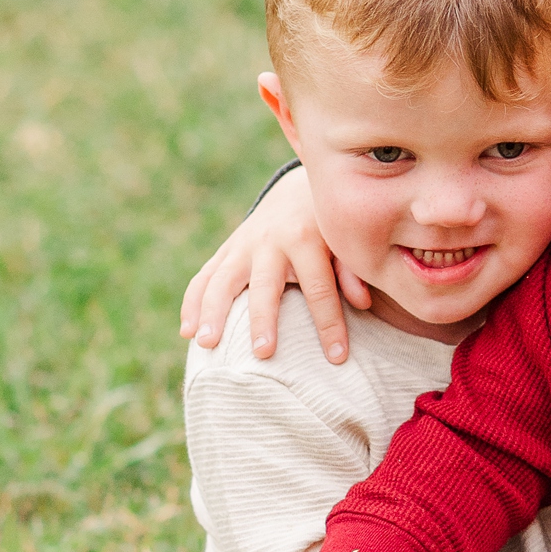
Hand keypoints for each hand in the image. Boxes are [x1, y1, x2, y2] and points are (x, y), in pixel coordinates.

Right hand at [180, 168, 369, 365]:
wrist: (297, 193)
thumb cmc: (329, 229)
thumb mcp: (345, 242)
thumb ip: (353, 271)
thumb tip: (363, 303)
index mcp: (306, 239)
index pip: (319, 288)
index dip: (330, 325)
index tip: (338, 358)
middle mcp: (270, 242)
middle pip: (265, 286)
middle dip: (263, 319)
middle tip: (263, 353)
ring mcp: (242, 246)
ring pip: (222, 280)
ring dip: (212, 311)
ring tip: (206, 343)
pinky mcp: (225, 252)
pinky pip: (203, 278)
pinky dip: (192, 303)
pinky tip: (187, 332)